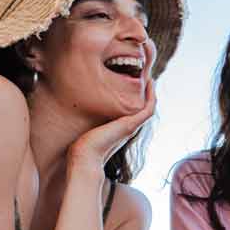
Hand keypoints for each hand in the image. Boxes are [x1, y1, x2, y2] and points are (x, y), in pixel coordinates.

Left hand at [68, 41, 157, 173]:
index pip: (135, 109)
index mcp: (121, 127)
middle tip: (145, 72)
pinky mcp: (131, 125)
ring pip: (149, 105)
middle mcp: (130, 126)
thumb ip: (89, 116)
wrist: (85, 156)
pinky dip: (151, 96)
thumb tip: (78, 103)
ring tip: (149, 75)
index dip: (138, 94)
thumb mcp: (88, 124)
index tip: (135, 79)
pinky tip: (149, 82)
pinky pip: (149, 108)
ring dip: (151, 90)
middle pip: (144, 106)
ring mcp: (132, 126)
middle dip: (146, 90)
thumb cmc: (82, 144)